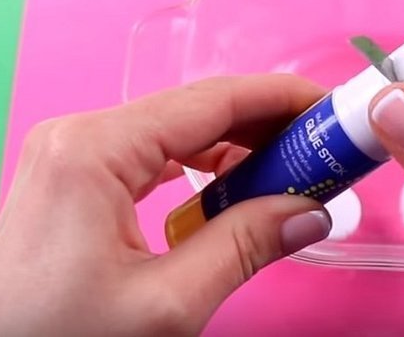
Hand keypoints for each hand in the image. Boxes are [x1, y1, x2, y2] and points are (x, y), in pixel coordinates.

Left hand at [0, 76, 331, 335]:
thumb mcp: (165, 304)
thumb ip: (245, 246)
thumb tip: (311, 213)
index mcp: (95, 149)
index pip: (212, 101)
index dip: (280, 98)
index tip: (329, 107)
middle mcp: (80, 136)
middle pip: (196, 111)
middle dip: (265, 127)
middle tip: (323, 147)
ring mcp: (74, 156)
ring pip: (178, 134)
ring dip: (238, 150)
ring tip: (292, 171)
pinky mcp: (76, 181)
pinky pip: (154, 158)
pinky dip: (202, 170)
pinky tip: (237, 190)